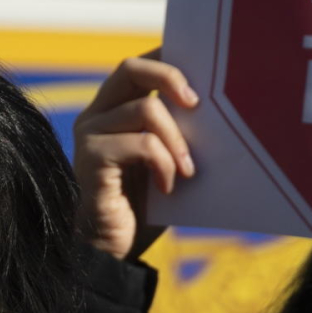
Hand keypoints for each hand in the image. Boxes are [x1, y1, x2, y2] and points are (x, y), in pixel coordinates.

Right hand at [71, 53, 198, 259]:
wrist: (112, 251)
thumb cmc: (143, 207)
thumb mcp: (166, 162)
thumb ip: (177, 133)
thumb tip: (221, 110)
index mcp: (113, 110)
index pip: (137, 67)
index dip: (167, 62)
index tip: (203, 73)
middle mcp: (97, 116)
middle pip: (130, 69)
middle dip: (170, 78)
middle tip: (197, 103)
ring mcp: (90, 136)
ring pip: (144, 110)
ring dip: (177, 140)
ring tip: (189, 170)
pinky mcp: (92, 159)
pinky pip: (140, 144)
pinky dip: (164, 163)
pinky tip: (169, 187)